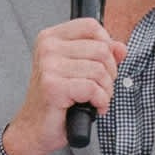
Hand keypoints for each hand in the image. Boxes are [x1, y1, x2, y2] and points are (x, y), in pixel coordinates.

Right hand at [2, 17, 123, 154]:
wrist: (34, 129)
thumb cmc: (56, 101)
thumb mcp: (80, 71)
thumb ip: (101, 55)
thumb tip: (120, 48)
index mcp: (51, 38)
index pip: (90, 26)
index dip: (106, 44)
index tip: (103, 64)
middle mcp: (47, 48)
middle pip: (101, 49)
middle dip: (110, 73)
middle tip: (101, 88)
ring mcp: (49, 66)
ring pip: (100, 70)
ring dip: (106, 90)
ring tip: (96, 99)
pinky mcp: (53, 86)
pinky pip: (93, 88)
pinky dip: (101, 101)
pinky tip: (94, 108)